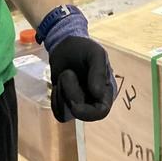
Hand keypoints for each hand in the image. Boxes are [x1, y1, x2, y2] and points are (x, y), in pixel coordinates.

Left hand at [40, 7, 115, 122]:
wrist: (64, 45)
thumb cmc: (83, 48)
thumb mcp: (95, 54)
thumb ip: (98, 72)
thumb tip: (98, 94)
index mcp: (106, 91)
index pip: (101, 112)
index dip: (88, 113)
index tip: (75, 104)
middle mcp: (94, 100)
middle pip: (82, 114)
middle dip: (70, 95)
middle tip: (66, 74)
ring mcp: (79, 104)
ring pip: (68, 115)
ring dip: (61, 94)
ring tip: (65, 75)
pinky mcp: (66, 104)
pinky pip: (58, 113)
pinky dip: (55, 100)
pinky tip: (57, 85)